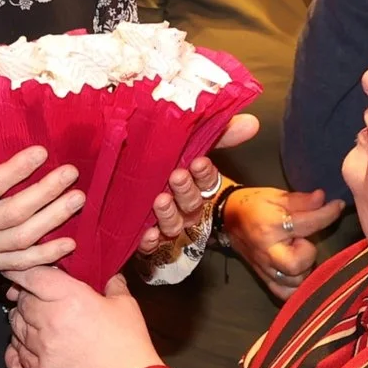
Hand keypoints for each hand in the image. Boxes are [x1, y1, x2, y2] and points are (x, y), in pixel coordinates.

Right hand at [0, 122, 82, 283]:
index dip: (16, 172)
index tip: (41, 153)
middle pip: (12, 215)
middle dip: (46, 194)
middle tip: (70, 174)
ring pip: (21, 240)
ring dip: (53, 221)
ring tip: (76, 200)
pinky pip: (18, 264)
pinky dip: (45, 256)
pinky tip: (68, 243)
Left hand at [4, 268, 157, 367]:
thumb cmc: (129, 346)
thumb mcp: (125, 305)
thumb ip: (112, 284)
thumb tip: (109, 275)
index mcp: (70, 298)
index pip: (32, 277)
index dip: (21, 272)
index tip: (16, 270)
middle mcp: (50, 320)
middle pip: (21, 302)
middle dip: (24, 297)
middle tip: (33, 296)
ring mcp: (43, 348)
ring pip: (17, 327)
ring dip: (21, 321)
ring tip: (32, 319)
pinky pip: (19, 354)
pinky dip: (21, 347)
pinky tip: (30, 345)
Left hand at [133, 113, 258, 256]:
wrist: (115, 168)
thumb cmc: (157, 154)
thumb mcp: (186, 137)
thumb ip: (218, 131)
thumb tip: (252, 123)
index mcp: (193, 181)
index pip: (207, 181)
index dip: (205, 174)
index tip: (198, 162)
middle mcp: (181, 203)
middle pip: (192, 205)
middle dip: (186, 191)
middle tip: (176, 177)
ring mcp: (164, 220)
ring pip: (175, 225)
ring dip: (170, 214)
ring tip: (160, 200)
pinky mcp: (143, 235)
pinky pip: (151, 244)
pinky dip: (151, 240)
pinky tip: (148, 233)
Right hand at [219, 186, 343, 299]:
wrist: (227, 216)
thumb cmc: (254, 203)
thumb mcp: (276, 196)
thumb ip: (301, 200)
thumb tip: (324, 199)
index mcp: (271, 226)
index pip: (308, 223)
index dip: (327, 213)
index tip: (337, 206)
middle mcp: (267, 250)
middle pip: (298, 264)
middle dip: (307, 252)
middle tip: (302, 240)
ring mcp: (265, 268)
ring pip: (295, 281)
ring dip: (304, 268)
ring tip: (297, 252)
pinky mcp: (264, 278)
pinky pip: (285, 294)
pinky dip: (295, 287)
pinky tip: (297, 273)